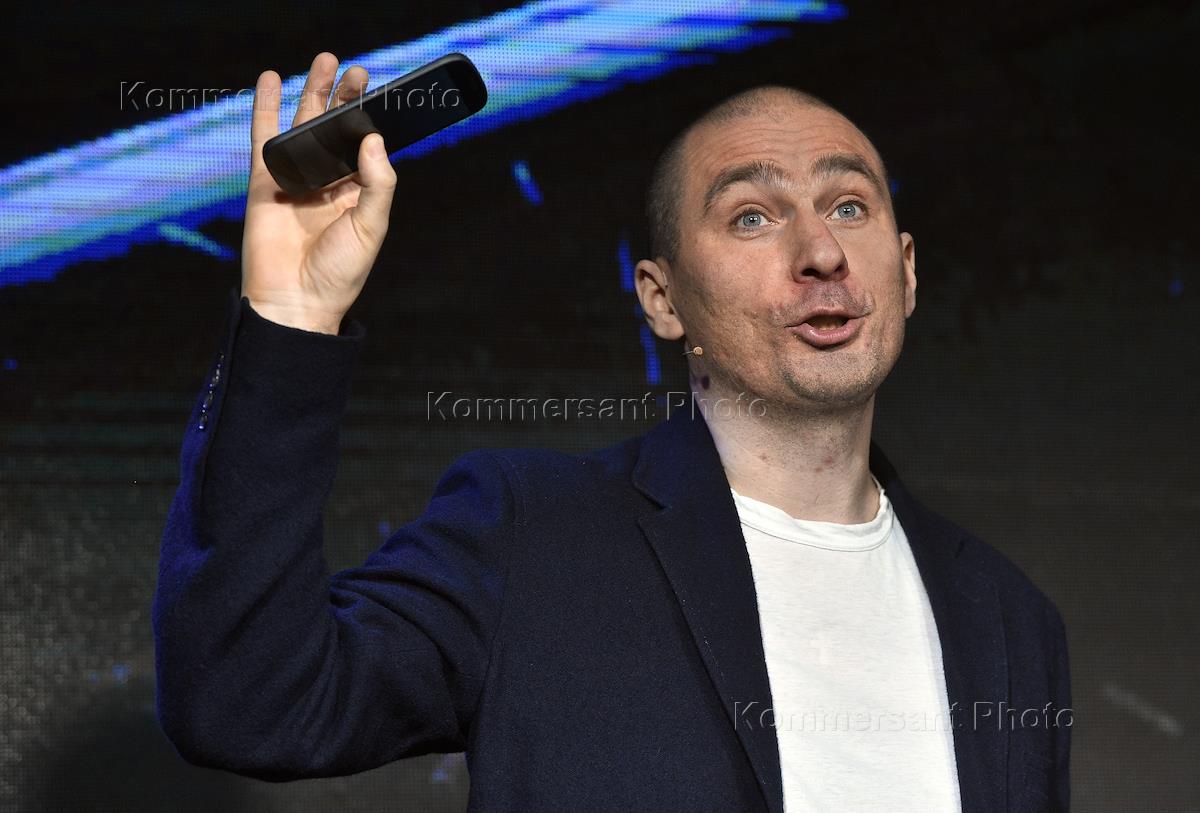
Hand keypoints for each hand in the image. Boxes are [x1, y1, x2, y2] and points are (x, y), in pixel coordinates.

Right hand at [241, 52, 397, 333]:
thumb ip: (377, 182)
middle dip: (346, 99)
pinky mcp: (265, 181)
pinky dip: (265, 107)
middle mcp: (328, 183)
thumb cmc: (339, 273)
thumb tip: (372, 138)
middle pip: (337, 130)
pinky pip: (264, 137)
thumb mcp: (371, 227)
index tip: (385, 95)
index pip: (366, 148)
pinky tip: (270, 79)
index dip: (373, 122)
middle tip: (357, 70)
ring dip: (313, 93)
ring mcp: (296, 180)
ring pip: (304, 126)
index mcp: (357, 194)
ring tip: (326, 61)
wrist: (295, 301)